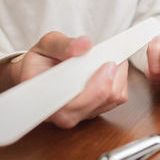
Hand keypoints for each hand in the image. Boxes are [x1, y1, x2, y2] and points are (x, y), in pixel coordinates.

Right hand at [13, 32, 127, 127]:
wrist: (40, 73)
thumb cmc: (41, 62)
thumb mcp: (46, 46)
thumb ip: (62, 45)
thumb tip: (84, 45)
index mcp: (49, 103)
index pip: (78, 104)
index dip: (97, 85)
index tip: (106, 63)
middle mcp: (66, 115)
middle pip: (104, 99)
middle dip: (112, 73)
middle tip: (108, 55)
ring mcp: (84, 114)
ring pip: (115, 97)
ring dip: (117, 75)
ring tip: (105, 60)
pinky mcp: (98, 110)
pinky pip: (119, 97)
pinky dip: (119, 80)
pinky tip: (107, 69)